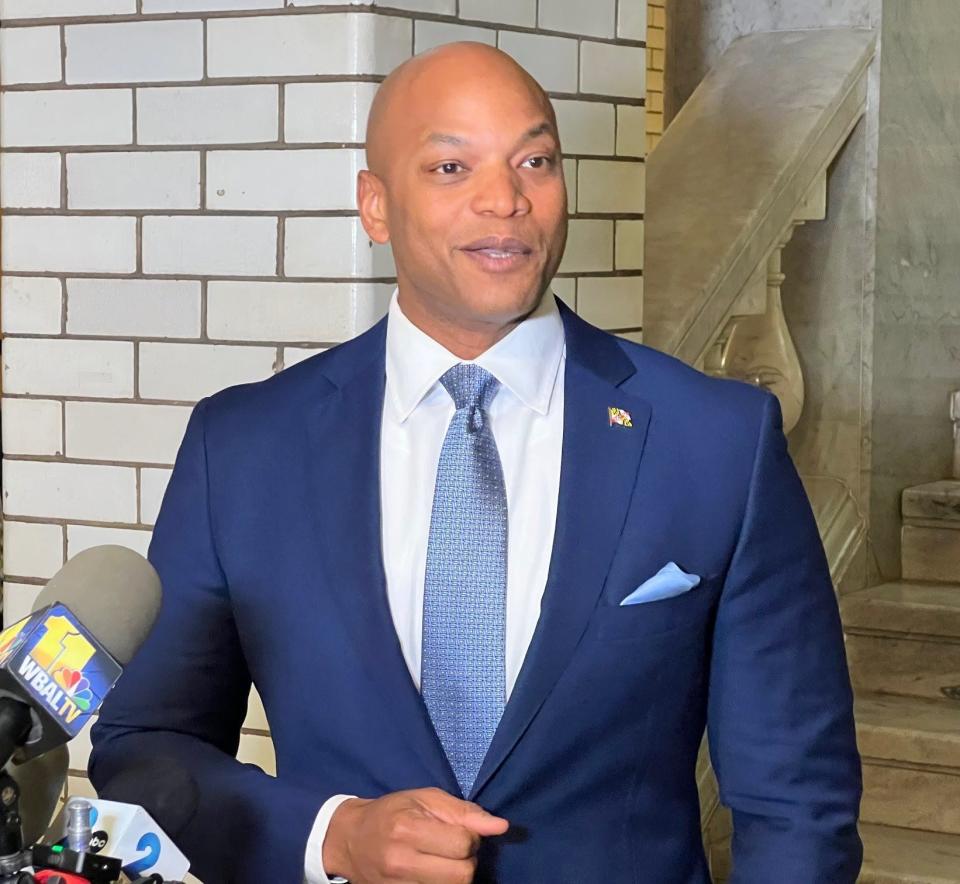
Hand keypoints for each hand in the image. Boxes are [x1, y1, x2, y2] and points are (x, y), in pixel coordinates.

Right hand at [322, 786, 508, 882]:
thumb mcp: (425, 799)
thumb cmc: (391, 812)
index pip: (463, 844)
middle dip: (467, 860)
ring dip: (456, 876)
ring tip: (442, 860)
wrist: (350, 839)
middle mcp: (402, 862)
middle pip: (462, 875)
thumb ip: (464, 812)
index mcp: (408, 829)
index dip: (470, 837)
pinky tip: (434, 873)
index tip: (460, 831)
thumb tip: (501, 827)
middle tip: (453, 848)